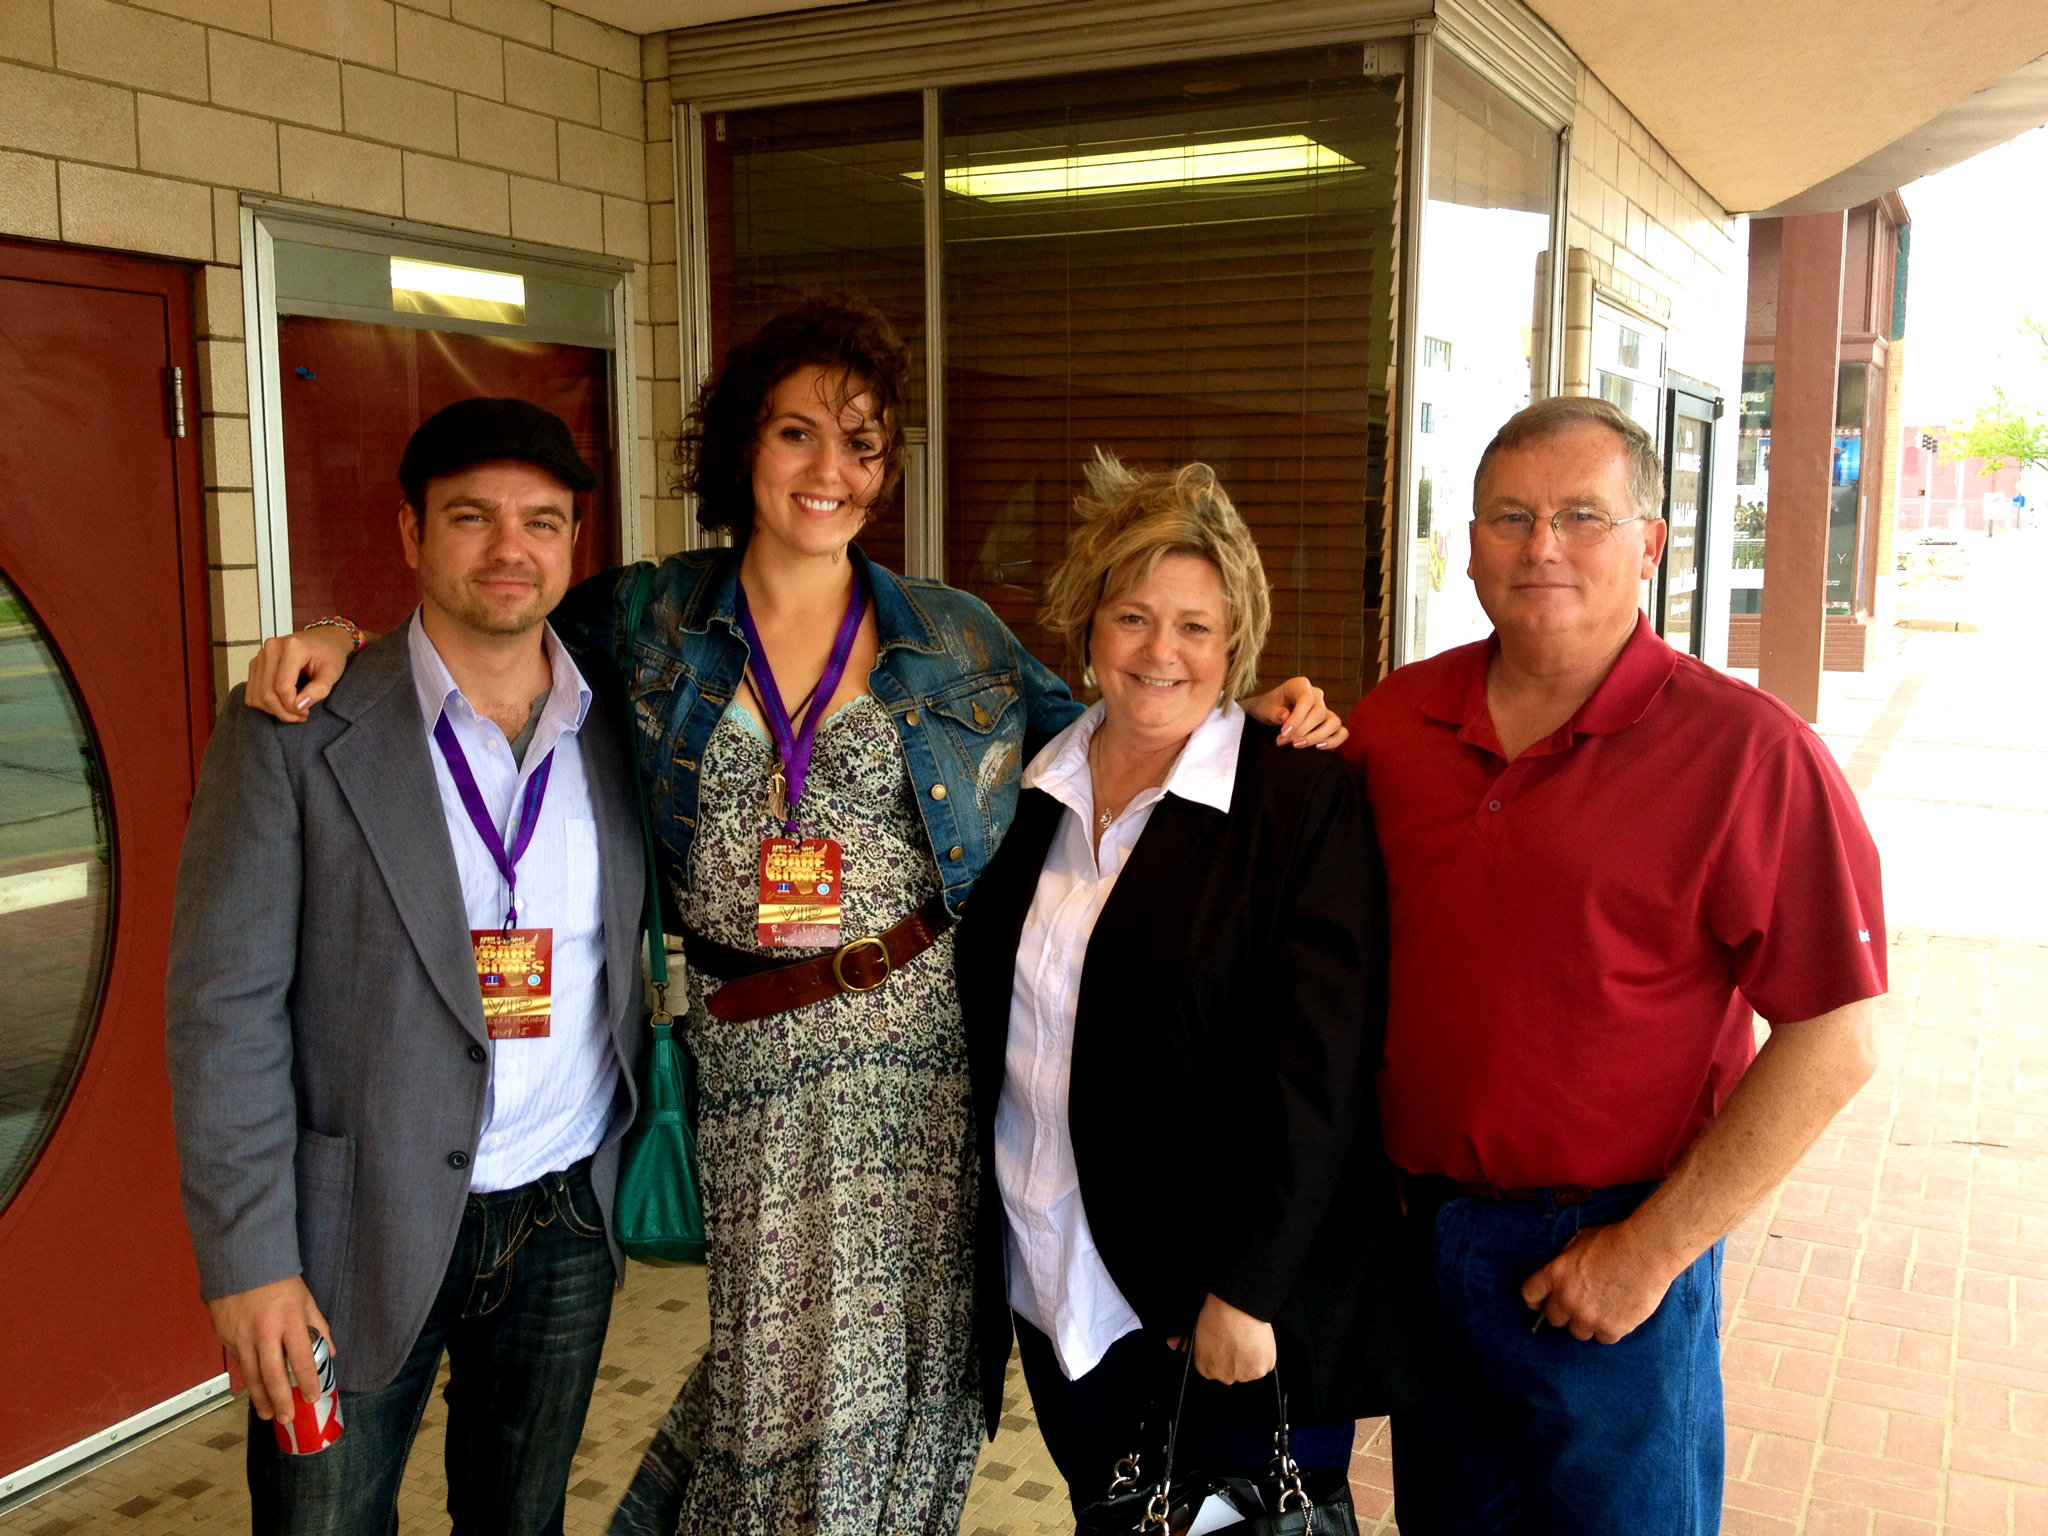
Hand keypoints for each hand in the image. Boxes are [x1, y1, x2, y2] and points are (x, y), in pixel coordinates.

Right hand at [207, 1275, 331, 1420]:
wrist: (242, 1263)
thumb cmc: (280, 1282)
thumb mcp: (306, 1300)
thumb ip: (318, 1327)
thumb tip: (330, 1353)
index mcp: (289, 1321)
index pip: (301, 1359)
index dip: (307, 1382)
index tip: (311, 1397)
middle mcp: (264, 1333)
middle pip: (272, 1375)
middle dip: (280, 1400)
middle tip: (286, 1418)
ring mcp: (242, 1337)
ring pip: (252, 1375)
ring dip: (260, 1398)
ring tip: (268, 1414)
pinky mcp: (226, 1338)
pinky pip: (240, 1363)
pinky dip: (248, 1380)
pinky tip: (254, 1391)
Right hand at [245, 627, 357, 721]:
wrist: (324, 639)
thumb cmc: (330, 655)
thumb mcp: (332, 673)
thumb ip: (318, 690)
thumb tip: (299, 707)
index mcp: (291, 648)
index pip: (282, 686)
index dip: (291, 706)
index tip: (305, 713)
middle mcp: (271, 648)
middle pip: (266, 691)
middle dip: (282, 711)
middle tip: (300, 716)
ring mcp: (260, 655)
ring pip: (256, 694)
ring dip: (273, 709)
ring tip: (292, 711)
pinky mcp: (256, 662)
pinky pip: (252, 690)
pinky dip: (264, 703)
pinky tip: (281, 704)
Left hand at [1169, 1293, 1276, 1384]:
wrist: (1236, 1310)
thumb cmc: (1215, 1318)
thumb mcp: (1196, 1330)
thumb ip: (1186, 1343)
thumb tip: (1171, 1343)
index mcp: (1206, 1369)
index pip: (1215, 1369)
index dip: (1222, 1355)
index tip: (1226, 1345)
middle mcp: (1224, 1377)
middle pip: (1233, 1372)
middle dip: (1237, 1359)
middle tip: (1239, 1341)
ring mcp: (1243, 1375)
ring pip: (1249, 1370)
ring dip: (1251, 1359)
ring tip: (1249, 1339)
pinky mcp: (1261, 1370)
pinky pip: (1264, 1366)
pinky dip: (1264, 1356)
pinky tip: (1258, 1342)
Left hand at [1249, 677, 1347, 749]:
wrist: (1269, 713)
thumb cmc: (1266, 708)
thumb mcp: (1263, 708)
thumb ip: (1273, 712)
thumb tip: (1285, 716)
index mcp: (1300, 685)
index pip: (1306, 700)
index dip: (1297, 718)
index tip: (1284, 733)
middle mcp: (1316, 695)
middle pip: (1319, 713)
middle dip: (1302, 731)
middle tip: (1282, 742)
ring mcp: (1325, 709)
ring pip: (1333, 722)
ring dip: (1317, 737)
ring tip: (1297, 746)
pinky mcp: (1329, 724)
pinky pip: (1341, 732)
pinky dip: (1333, 741)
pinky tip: (1318, 748)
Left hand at [1521, 1220, 1681, 1343]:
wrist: (1646, 1251)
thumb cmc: (1614, 1239)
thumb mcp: (1579, 1240)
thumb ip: (1565, 1260)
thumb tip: (1561, 1270)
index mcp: (1555, 1275)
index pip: (1529, 1295)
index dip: (1536, 1299)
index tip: (1542, 1301)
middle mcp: (1567, 1299)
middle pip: (1553, 1318)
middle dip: (1563, 1311)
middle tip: (1578, 1303)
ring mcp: (1589, 1317)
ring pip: (1578, 1333)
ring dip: (1585, 1323)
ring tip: (1599, 1310)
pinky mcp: (1612, 1328)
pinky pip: (1603, 1339)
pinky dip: (1608, 1330)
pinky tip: (1616, 1317)